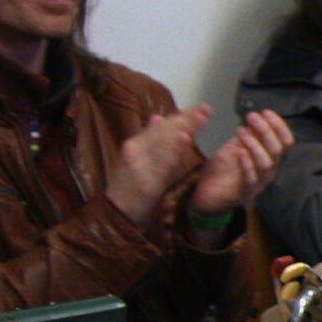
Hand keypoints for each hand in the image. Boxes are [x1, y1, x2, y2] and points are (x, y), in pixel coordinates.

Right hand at [107, 104, 213, 227]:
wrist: (114, 214)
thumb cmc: (128, 188)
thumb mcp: (136, 161)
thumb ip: (148, 141)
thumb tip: (157, 117)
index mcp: (135, 145)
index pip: (161, 126)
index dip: (181, 116)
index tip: (199, 107)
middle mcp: (135, 150)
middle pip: (164, 130)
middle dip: (186, 118)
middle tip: (206, 108)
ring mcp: (139, 165)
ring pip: (165, 143)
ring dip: (184, 128)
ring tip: (200, 117)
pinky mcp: (146, 181)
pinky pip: (162, 163)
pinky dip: (174, 150)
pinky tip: (185, 139)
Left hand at [187, 109, 292, 219]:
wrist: (206, 197)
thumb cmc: (222, 173)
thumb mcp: (233, 149)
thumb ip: (245, 137)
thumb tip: (254, 119)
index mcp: (268, 159)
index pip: (285, 141)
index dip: (279, 126)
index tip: (266, 112)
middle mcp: (268, 171)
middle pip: (277, 150)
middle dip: (266, 130)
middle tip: (252, 116)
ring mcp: (258, 183)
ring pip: (267, 164)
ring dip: (255, 145)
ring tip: (241, 131)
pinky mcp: (245, 194)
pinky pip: (251, 179)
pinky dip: (247, 164)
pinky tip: (239, 152)